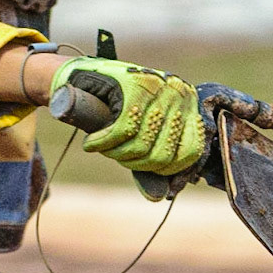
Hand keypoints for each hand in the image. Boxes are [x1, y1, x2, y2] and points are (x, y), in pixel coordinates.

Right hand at [51, 57, 204, 176]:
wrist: (82, 75)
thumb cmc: (113, 107)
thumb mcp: (139, 135)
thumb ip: (151, 163)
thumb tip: (159, 197)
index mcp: (187, 104)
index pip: (191, 151)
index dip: (166, 169)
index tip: (142, 166)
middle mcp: (178, 93)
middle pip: (164, 152)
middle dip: (134, 163)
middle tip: (116, 155)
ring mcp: (157, 87)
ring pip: (142, 143)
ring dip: (116, 153)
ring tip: (102, 147)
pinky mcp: (133, 85)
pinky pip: (122, 130)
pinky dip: (103, 143)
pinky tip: (92, 143)